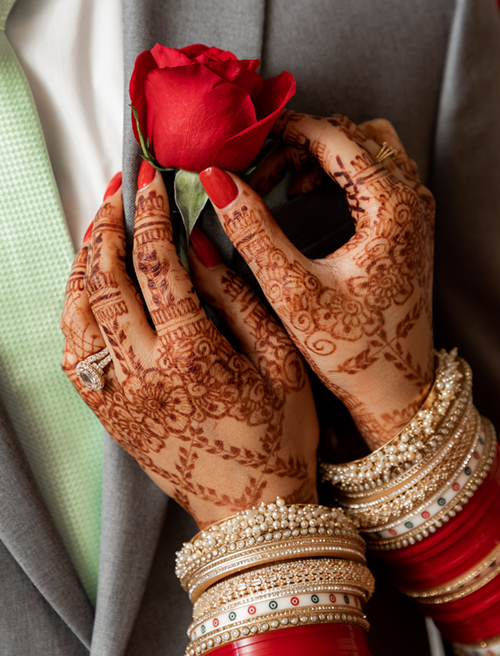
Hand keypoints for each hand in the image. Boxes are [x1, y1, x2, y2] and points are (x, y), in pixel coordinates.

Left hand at [61, 169, 317, 527]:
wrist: (254, 511)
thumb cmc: (280, 438)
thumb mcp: (280, 359)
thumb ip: (238, 296)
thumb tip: (200, 244)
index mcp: (192, 355)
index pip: (157, 264)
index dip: (151, 213)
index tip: (151, 182)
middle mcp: (144, 374)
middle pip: (104, 280)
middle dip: (107, 226)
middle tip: (116, 194)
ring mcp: (119, 397)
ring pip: (78, 314)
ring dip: (84, 264)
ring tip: (99, 233)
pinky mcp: (111, 415)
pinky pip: (75, 352)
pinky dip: (74, 312)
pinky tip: (88, 291)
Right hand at [199, 112, 434, 449]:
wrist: (395, 389)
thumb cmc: (352, 350)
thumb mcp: (292, 290)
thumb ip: (252, 230)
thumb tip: (215, 182)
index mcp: (390, 206)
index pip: (332, 135)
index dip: (281, 131)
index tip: (242, 144)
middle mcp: (410, 199)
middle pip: (349, 135)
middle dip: (297, 143)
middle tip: (255, 172)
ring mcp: (413, 211)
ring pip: (363, 148)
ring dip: (318, 155)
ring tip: (277, 184)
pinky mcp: (406, 225)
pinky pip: (372, 172)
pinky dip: (335, 172)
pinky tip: (302, 196)